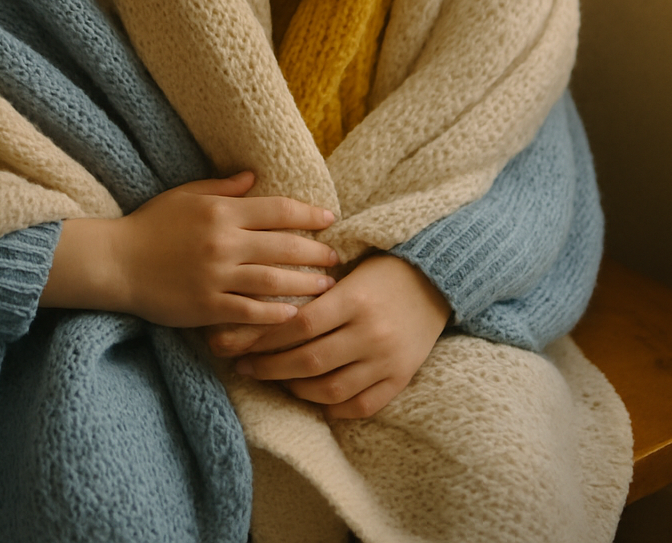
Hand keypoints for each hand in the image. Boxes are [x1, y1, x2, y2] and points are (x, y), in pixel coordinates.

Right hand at [41, 171, 336, 327]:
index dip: (307, 214)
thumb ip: (223, 188)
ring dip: (305, 283)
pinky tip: (294, 315)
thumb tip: (254, 176)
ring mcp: (217, 277)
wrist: (117, 262)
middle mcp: (224, 243)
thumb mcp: (185, 195)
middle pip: (283, 246)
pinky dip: (276, 314)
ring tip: (326, 286)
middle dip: (315, 251)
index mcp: (221, 212)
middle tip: (336, 257)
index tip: (329, 218)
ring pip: (274, 281)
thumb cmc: (151, 224)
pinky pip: (251, 311)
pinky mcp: (208, 307)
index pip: (277, 210)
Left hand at [225, 253, 450, 418]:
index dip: (262, 337)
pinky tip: (311, 396)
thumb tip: (259, 302)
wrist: (435, 279)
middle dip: (269, 367)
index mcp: (354, 298)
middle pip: (309, 360)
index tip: (236, 342)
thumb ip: (309, 286)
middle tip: (243, 366)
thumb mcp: (346, 266)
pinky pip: (360, 406)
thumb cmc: (380, 268)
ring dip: (294, 388)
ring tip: (274, 379)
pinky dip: (331, 406)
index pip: (298, 324)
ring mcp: (386, 360)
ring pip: (330, 388)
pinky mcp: (400, 379)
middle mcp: (370, 332)